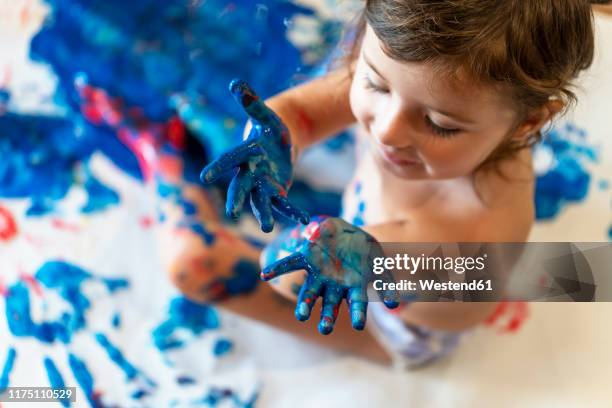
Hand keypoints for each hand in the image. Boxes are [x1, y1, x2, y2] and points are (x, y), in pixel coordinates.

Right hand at [200, 79, 308, 231]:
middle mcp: (250, 172)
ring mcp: (263, 184)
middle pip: (241, 187)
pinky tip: (303, 219)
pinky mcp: (277, 191)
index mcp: (245, 154)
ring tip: (267, 228)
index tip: (204, 177)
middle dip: (237, 199)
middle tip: (231, 213)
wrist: (278, 144)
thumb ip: (252, 103)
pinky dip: (293, 211)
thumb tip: (236, 83)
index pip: (229, 160)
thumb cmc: (270, 128)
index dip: (218, 167)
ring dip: (264, 214)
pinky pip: (284, 203)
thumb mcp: (265, 115)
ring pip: (261, 201)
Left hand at [261, 216, 399, 334]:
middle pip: (330, 305)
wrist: (349, 233)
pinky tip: (265, 275)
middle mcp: (334, 286)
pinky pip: (290, 263)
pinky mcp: (307, 258)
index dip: (357, 313)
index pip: (356, 303)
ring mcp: (319, 274)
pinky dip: (278, 269)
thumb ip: (386, 283)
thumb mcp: (379, 264)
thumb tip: (394, 305)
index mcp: (352, 287)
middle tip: (325, 328)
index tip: (359, 325)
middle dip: (327, 317)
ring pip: (310, 293)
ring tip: (301, 316)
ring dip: (305, 304)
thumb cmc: (366, 253)